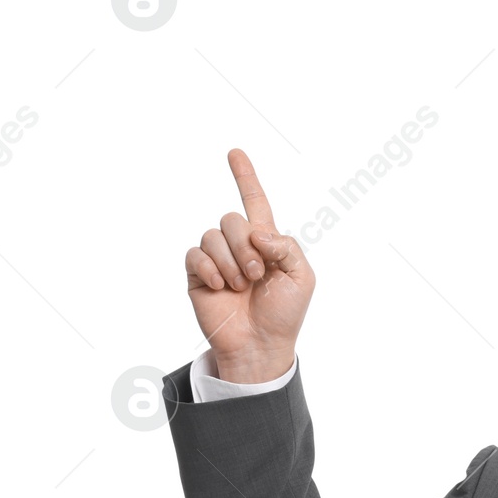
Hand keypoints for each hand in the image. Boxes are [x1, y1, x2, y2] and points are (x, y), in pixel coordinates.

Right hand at [183, 150, 314, 382]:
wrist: (260, 344)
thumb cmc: (284, 314)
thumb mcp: (302, 278)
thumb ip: (287, 246)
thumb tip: (257, 232)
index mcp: (266, 242)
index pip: (255, 202)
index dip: (245, 177)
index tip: (235, 152)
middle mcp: (239, 246)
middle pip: (231, 219)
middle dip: (245, 246)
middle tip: (257, 275)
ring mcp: (217, 259)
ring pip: (212, 235)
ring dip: (231, 261)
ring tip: (241, 286)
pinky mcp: (198, 274)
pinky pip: (195, 254)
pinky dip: (211, 269)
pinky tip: (222, 288)